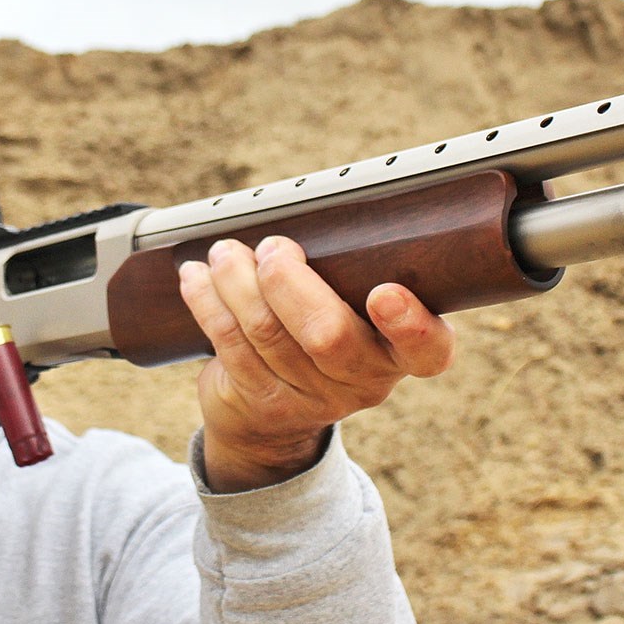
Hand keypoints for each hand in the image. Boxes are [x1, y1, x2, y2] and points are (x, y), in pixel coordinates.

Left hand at [178, 236, 454, 491]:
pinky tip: (196, 277)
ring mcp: (312, 399)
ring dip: (237, 281)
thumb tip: (316, 204)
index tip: (384, 292)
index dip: (411, 325)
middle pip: (327, 335)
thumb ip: (350, 273)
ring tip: (224, 252)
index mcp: (399, 354)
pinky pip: (230, 344)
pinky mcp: (262, 402)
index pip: (427, 351)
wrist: (272, 420)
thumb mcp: (353, 312)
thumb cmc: (321, 334)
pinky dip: (208, 302)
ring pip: (267, 332)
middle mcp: (364, 382)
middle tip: (272, 247)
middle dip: (288, 281)